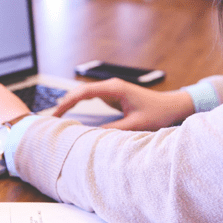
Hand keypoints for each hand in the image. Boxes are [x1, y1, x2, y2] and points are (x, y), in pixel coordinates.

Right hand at [53, 78, 194, 130]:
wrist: (172, 106)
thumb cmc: (158, 113)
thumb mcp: (135, 125)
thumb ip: (113, 130)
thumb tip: (91, 136)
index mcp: (115, 89)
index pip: (84, 93)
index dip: (67, 103)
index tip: (56, 114)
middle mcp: (111, 86)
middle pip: (80, 92)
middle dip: (64, 103)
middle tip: (50, 118)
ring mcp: (111, 90)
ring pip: (84, 94)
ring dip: (70, 103)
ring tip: (56, 117)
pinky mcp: (113, 96)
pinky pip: (91, 98)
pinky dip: (79, 105)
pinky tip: (70, 114)